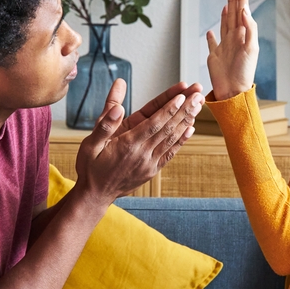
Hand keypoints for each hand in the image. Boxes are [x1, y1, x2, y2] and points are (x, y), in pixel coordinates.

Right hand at [74, 78, 202, 204]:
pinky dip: (182, 140)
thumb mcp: (90, 144)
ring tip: (199, 104)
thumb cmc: (91, 167)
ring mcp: (150, 163)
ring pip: (172, 138)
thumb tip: (117, 108)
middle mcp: (142, 154)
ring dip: (187, 120)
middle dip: (185, 108)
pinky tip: (191, 128)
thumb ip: (105, 124)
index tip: (183, 94)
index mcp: (127, 145)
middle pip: (168, 128)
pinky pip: (170, 152)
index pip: (154, 123)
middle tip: (199, 93)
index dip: (169, 108)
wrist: (95, 196)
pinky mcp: (153, 170)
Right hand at [206, 0, 257, 100]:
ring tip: (226, 5)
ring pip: (224, 27)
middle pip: (233, 18)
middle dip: (234, 4)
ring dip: (225, 15)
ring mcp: (224, 48)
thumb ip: (250, 28)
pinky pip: (212, 44)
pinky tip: (210, 31)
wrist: (233, 90)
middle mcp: (234, 40)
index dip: (242, 3)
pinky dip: (211, 37)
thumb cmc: (244, 72)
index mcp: (244, 37)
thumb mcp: (251, 48)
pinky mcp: (214, 56)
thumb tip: (245, 11)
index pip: (243, 15)